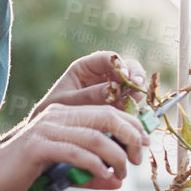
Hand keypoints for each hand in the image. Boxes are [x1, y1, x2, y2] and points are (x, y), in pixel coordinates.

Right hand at [0, 100, 149, 190]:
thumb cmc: (25, 174)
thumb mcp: (63, 172)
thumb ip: (89, 173)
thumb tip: (118, 182)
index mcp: (63, 115)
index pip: (106, 111)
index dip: (131, 125)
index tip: (145, 143)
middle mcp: (56, 116)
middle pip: (105, 117)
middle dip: (130, 136)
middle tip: (137, 158)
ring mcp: (46, 130)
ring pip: (94, 136)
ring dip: (115, 156)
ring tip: (122, 173)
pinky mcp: (38, 147)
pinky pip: (75, 152)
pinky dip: (94, 165)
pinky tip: (103, 175)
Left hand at [24, 50, 146, 123]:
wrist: (52, 132)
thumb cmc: (52, 111)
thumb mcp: (66, 102)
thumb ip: (88, 95)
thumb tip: (115, 89)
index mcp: (86, 68)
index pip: (108, 58)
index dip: (120, 64)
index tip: (125, 76)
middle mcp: (103, 76)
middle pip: (128, 67)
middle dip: (136, 75)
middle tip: (138, 86)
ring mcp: (113, 91)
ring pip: (134, 85)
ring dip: (138, 93)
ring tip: (133, 103)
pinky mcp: (119, 106)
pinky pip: (133, 104)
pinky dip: (136, 108)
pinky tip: (132, 116)